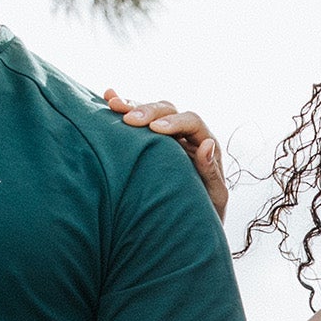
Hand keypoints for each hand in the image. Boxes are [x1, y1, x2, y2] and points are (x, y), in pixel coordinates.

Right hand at [104, 88, 226, 221]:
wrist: (191, 224)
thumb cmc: (205, 212)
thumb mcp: (213, 196)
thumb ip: (210, 171)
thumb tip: (207, 144)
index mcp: (206, 144)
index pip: (192, 122)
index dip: (174, 122)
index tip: (155, 128)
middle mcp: (186, 135)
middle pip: (169, 111)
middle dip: (148, 111)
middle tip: (128, 119)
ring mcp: (167, 136)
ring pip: (151, 111)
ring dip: (132, 106)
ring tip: (113, 103)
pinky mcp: (150, 141)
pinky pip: (138, 121)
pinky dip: (124, 109)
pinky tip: (108, 97)